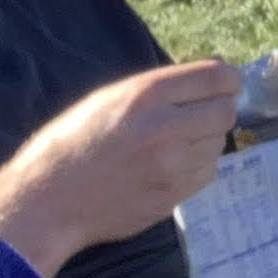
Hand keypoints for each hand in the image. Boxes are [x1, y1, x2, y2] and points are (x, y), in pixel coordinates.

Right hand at [0, 60, 239, 277]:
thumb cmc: (72, 142)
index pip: (216, 77)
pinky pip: (206, 173)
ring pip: (218, 144)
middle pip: (226, 111)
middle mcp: (166, 128)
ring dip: (207, 139)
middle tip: (200, 113)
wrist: (49, 200)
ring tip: (176, 142)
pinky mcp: (173, 197)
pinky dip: (198, 166)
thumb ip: (159, 88)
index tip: (226, 83)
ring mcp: (172, 167)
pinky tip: (172, 166)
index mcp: (147, 95)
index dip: (228, 78)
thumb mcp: (109, 97)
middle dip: (219, 108)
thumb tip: (210, 78)